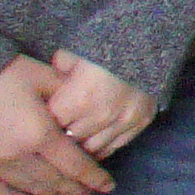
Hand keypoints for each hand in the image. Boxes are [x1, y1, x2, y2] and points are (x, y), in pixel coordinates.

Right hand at [0, 58, 110, 194]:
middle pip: (53, 181)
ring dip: (50, 194)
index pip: (75, 166)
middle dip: (75, 188)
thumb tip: (89, 105)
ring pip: (28, 188)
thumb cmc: (0, 70)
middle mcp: (16, 156)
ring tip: (65, 194)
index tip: (108, 186)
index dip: (94, 178)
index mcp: (39, 135)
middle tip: (88, 192)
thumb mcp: (43, 76)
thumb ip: (68, 95)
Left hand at [39, 55, 157, 158]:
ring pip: (93, 148)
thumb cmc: (105, 51)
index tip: (45, 115)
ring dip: (82, 144)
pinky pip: (115, 146)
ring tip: (76, 137)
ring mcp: (123, 122)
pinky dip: (102, 148)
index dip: (48, 119)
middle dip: (64, 133)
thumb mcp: (74, 54)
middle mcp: (101, 115)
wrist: (148, 46)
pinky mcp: (140, 124)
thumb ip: (57, 70)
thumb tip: (47, 79)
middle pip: (71, 138)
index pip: (53, 122)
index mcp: (80, 98)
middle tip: (60, 127)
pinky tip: (93, 143)